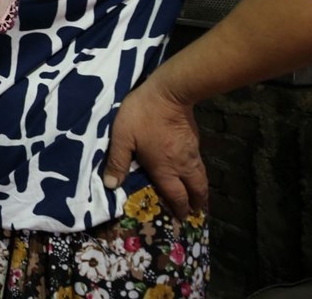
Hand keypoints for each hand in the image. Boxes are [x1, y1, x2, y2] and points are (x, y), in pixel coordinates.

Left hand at [103, 72, 207, 218]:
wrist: (169, 92)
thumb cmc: (142, 115)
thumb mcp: (122, 138)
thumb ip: (117, 162)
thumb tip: (111, 186)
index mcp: (165, 168)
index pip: (176, 195)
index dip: (180, 208)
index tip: (183, 219)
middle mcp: (182, 164)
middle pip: (196, 189)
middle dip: (198, 203)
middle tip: (198, 212)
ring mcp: (192, 151)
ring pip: (201, 176)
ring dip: (201, 189)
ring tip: (199, 196)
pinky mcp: (195, 139)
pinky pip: (199, 162)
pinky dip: (198, 173)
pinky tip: (192, 169)